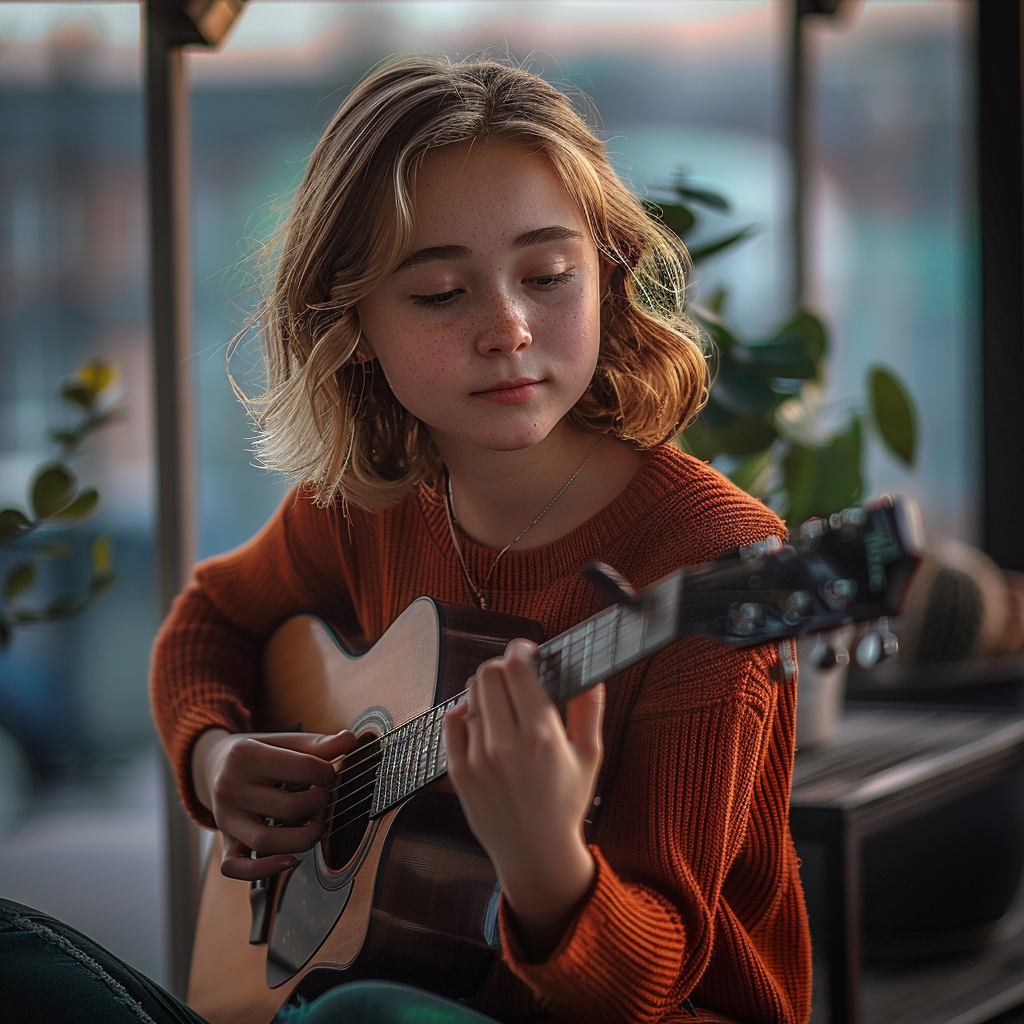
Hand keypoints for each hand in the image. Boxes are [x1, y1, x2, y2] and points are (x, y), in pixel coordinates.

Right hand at [191, 728, 357, 879]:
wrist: (213, 765)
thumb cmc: (258, 753)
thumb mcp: (282, 741)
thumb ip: (316, 744)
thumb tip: (350, 740)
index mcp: (244, 755)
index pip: (302, 767)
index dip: (327, 772)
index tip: (330, 774)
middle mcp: (230, 788)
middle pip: (288, 808)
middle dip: (319, 804)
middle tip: (325, 798)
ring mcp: (225, 819)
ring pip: (266, 842)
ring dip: (302, 839)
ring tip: (317, 827)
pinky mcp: (224, 843)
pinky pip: (236, 868)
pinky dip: (265, 870)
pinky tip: (291, 860)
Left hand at [443, 639, 604, 959]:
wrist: (535, 853)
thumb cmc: (566, 803)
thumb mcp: (590, 755)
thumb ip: (589, 708)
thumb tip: (590, 672)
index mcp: (541, 736)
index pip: (518, 667)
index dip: (521, 649)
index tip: (529, 651)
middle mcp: (505, 744)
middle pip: (488, 673)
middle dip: (503, 666)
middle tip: (516, 676)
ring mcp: (477, 758)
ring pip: (471, 695)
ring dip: (487, 690)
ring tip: (503, 704)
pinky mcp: (458, 771)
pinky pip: (452, 721)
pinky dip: (465, 712)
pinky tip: (481, 719)